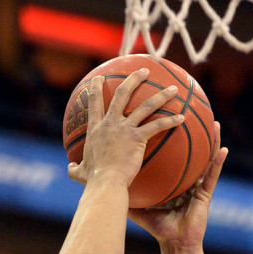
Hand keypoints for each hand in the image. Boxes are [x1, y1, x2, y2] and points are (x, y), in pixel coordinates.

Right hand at [68, 71, 184, 192]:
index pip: (95, 102)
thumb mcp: (79, 173)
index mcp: (96, 129)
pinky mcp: (138, 138)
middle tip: (144, 71)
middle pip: (122, 93)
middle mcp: (110, 123)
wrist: (105, 183)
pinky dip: (170, 120)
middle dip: (134, 79)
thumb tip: (70, 169)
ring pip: (146, 105)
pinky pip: (157, 125)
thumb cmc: (93, 180)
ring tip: (173, 88)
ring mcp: (125, 129)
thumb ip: (75, 168)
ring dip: (161, 95)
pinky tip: (182, 117)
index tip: (100, 77)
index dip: (96, 88)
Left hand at [128, 121, 227, 248]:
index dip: (167, 139)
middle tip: (190, 113)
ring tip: (215, 123)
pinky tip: (224, 149)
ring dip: (212, 141)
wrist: (174, 244)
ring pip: (205, 158)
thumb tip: (107, 185)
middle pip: (189, 152)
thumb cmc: (158, 228)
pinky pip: (212, 175)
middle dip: (191, 133)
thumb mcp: (139, 209)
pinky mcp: (206, 194)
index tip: (163, 121)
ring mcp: (197, 185)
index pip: (170, 156)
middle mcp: (186, 178)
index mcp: (172, 179)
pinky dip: (218, 162)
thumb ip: (126, 195)